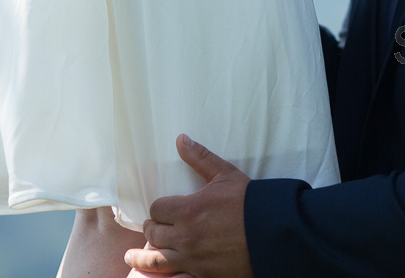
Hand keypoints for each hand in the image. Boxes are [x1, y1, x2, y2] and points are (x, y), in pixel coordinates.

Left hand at [124, 135, 253, 277]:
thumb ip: (200, 158)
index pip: (157, 209)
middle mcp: (185, 236)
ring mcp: (192, 259)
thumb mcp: (225, 175)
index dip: (159, 209)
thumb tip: (180, 139)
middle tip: (154, 229)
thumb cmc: (249, 201)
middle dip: (152, 229)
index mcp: (188, 210)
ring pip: (155, 261)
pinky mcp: (202, 275)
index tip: (163, 210)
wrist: (273, 231)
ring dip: (141, 259)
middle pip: (153, 233)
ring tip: (131, 259)